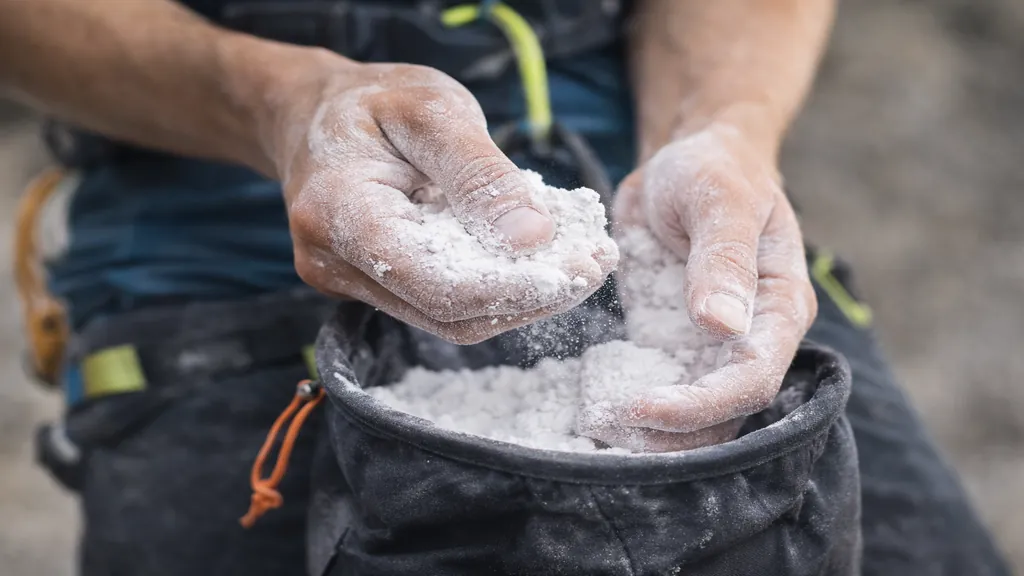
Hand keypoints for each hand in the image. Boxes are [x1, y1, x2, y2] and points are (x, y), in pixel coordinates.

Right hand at [265, 58, 614, 343]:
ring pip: (450, 320)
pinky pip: (442, 304)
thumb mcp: (433, 109)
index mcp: (337, 212)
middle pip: (448, 313)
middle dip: (531, 297)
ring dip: (521, 300)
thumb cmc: (374, 103)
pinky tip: (538, 262)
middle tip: (596, 263)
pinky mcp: (372, 288)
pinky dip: (497, 289)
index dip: (512, 288)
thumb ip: (481, 173)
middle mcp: (333, 263)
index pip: (434, 282)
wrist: (315, 115)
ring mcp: (348, 283)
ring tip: (580, 263)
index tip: (580, 266)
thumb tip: (535, 238)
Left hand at [593, 124, 816, 450]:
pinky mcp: (676, 343)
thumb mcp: (719, 199)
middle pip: (725, 412)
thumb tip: (722, 324)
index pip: (753, 378)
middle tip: (605, 429)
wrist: (688, 162)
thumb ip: (723, 258)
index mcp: (780, 306)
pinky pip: (662, 388)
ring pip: (696, 414)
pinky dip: (634, 409)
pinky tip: (594, 413)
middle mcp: (754, 336)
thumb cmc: (715, 170)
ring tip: (595, 430)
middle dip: (672, 433)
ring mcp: (714, 346)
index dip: (702, 404)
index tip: (643, 406)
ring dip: (652, 434)